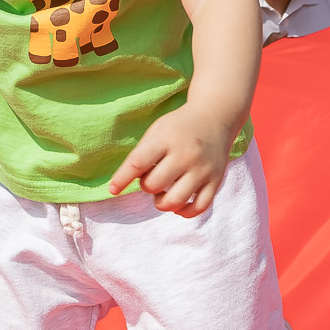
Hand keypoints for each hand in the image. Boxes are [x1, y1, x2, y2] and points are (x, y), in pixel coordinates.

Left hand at [108, 102, 233, 214]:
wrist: (215, 118)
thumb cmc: (178, 128)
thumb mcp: (157, 131)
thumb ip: (141, 156)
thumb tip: (123, 185)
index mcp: (167, 139)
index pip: (138, 163)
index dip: (122, 179)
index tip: (113, 189)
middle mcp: (186, 154)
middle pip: (155, 185)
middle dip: (147, 186)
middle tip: (151, 178)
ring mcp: (203, 169)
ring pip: (175, 201)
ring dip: (162, 203)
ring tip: (162, 195)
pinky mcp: (216, 181)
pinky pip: (198, 207)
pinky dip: (184, 212)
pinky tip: (178, 206)